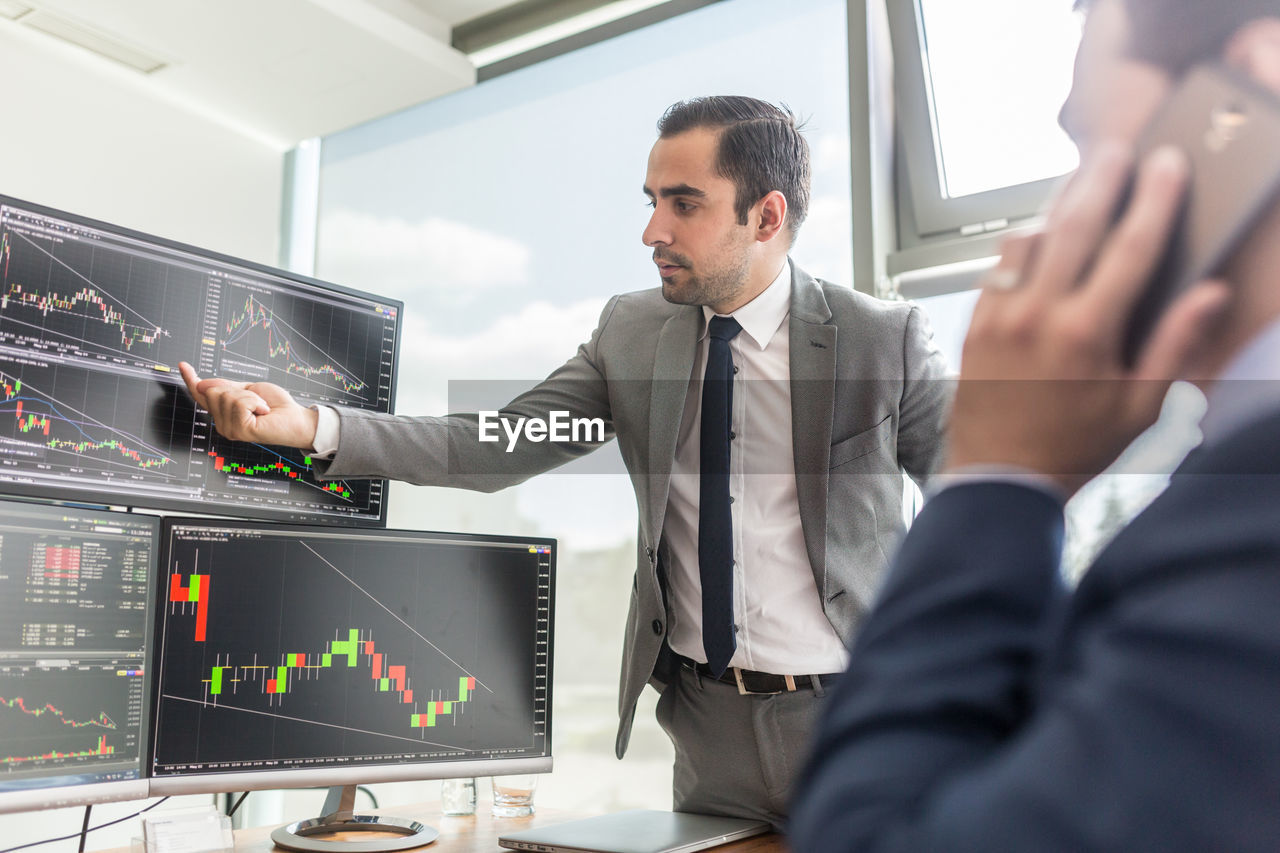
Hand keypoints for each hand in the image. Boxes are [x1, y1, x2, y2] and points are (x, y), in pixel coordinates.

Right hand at [178, 362, 319, 448]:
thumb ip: (226, 387)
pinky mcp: (239, 431)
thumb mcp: (248, 389)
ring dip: (249, 397)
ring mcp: (229, 429)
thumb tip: (201, 383)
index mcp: (223, 412)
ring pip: (226, 397)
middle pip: (213, 391)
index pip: (202, 394)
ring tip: (260, 408)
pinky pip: (239, 404)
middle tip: (256, 400)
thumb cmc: (276, 405)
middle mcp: (222, 423)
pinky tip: (263, 412)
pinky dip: (255, 402)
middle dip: (237, 389)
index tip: (183, 365)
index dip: (191, 379)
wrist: (295, 418)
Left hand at [945, 142, 1230, 495]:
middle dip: (1102, 179)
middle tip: (1120, 148)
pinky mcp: (973, 324)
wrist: (998, 480)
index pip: (1130, 248)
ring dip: (1058, 201)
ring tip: (1082, 176)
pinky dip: (1023, 239)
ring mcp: (999, 315)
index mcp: (1086, 333)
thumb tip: (1210, 294)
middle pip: (1075, 225)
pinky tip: (1041, 226)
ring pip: (1030, 237)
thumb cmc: (1075, 449)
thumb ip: (1177, 348)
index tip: (1169, 163)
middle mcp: (1037, 314)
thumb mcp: (1141, 409)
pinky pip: (998, 264)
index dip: (1155, 199)